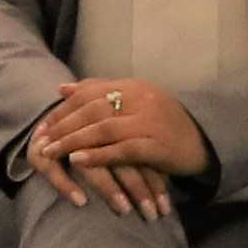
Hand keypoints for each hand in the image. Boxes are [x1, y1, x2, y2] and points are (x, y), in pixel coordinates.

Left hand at [26, 74, 210, 216]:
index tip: (44, 124)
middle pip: (92, 110)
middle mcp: (141, 99)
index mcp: (134, 87)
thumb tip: (62, 87)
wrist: (206, 143)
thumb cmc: (165, 125)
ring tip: (51, 152)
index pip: (90, 92)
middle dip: (63, 126)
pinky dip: (98, 155)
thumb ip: (100, 93)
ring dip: (73, 141)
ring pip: (103, 129)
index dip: (64, 108)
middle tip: (41, 140)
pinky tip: (78, 161)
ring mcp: (150, 121)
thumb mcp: (134, 103)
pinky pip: (122, 151)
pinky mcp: (158, 146)